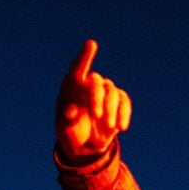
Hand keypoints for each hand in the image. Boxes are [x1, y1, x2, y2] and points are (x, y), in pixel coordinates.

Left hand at [55, 39, 131, 163]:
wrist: (84, 145)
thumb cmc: (70, 133)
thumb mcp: (64, 131)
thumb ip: (66, 121)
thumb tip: (71, 110)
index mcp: (71, 87)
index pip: (77, 69)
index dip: (84, 57)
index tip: (91, 44)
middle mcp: (88, 85)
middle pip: (96, 82)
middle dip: (97, 98)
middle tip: (97, 116)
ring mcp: (104, 91)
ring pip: (112, 92)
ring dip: (111, 110)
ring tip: (108, 128)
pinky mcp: (118, 101)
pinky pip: (124, 102)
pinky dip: (123, 114)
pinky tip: (121, 128)